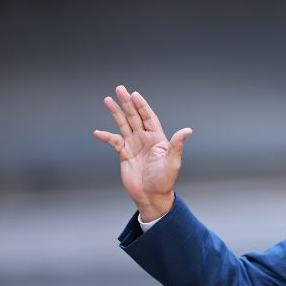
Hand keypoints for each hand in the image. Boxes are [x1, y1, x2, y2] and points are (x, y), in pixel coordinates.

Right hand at [94, 85, 191, 220]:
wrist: (151, 195)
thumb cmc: (164, 180)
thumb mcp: (172, 161)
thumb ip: (176, 145)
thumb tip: (187, 130)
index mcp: (157, 138)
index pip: (148, 117)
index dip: (142, 105)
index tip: (135, 94)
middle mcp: (145, 139)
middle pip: (134, 117)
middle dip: (127, 103)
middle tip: (119, 89)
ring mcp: (134, 145)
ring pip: (123, 125)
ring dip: (116, 113)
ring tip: (107, 100)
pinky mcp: (124, 154)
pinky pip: (114, 142)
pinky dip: (106, 137)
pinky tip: (98, 132)